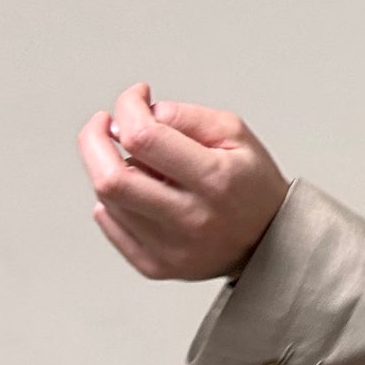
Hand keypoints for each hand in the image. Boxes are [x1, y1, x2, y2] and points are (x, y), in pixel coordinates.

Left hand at [77, 80, 289, 280]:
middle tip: (103, 125)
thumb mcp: (235, 133)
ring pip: (108, 201)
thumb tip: (138, 115)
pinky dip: (112, 201)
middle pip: (111, 179)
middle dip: (93, 141)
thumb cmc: (251, 183)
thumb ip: (185, 116)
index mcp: (215, 179)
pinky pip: (112, 226)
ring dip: (110, 170)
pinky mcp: (156, 266)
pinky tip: (136, 190)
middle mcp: (191, 218)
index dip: (129, 108)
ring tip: (142, 164)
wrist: (270, 242)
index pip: (145, 137)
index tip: (135, 98)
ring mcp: (171, 248)